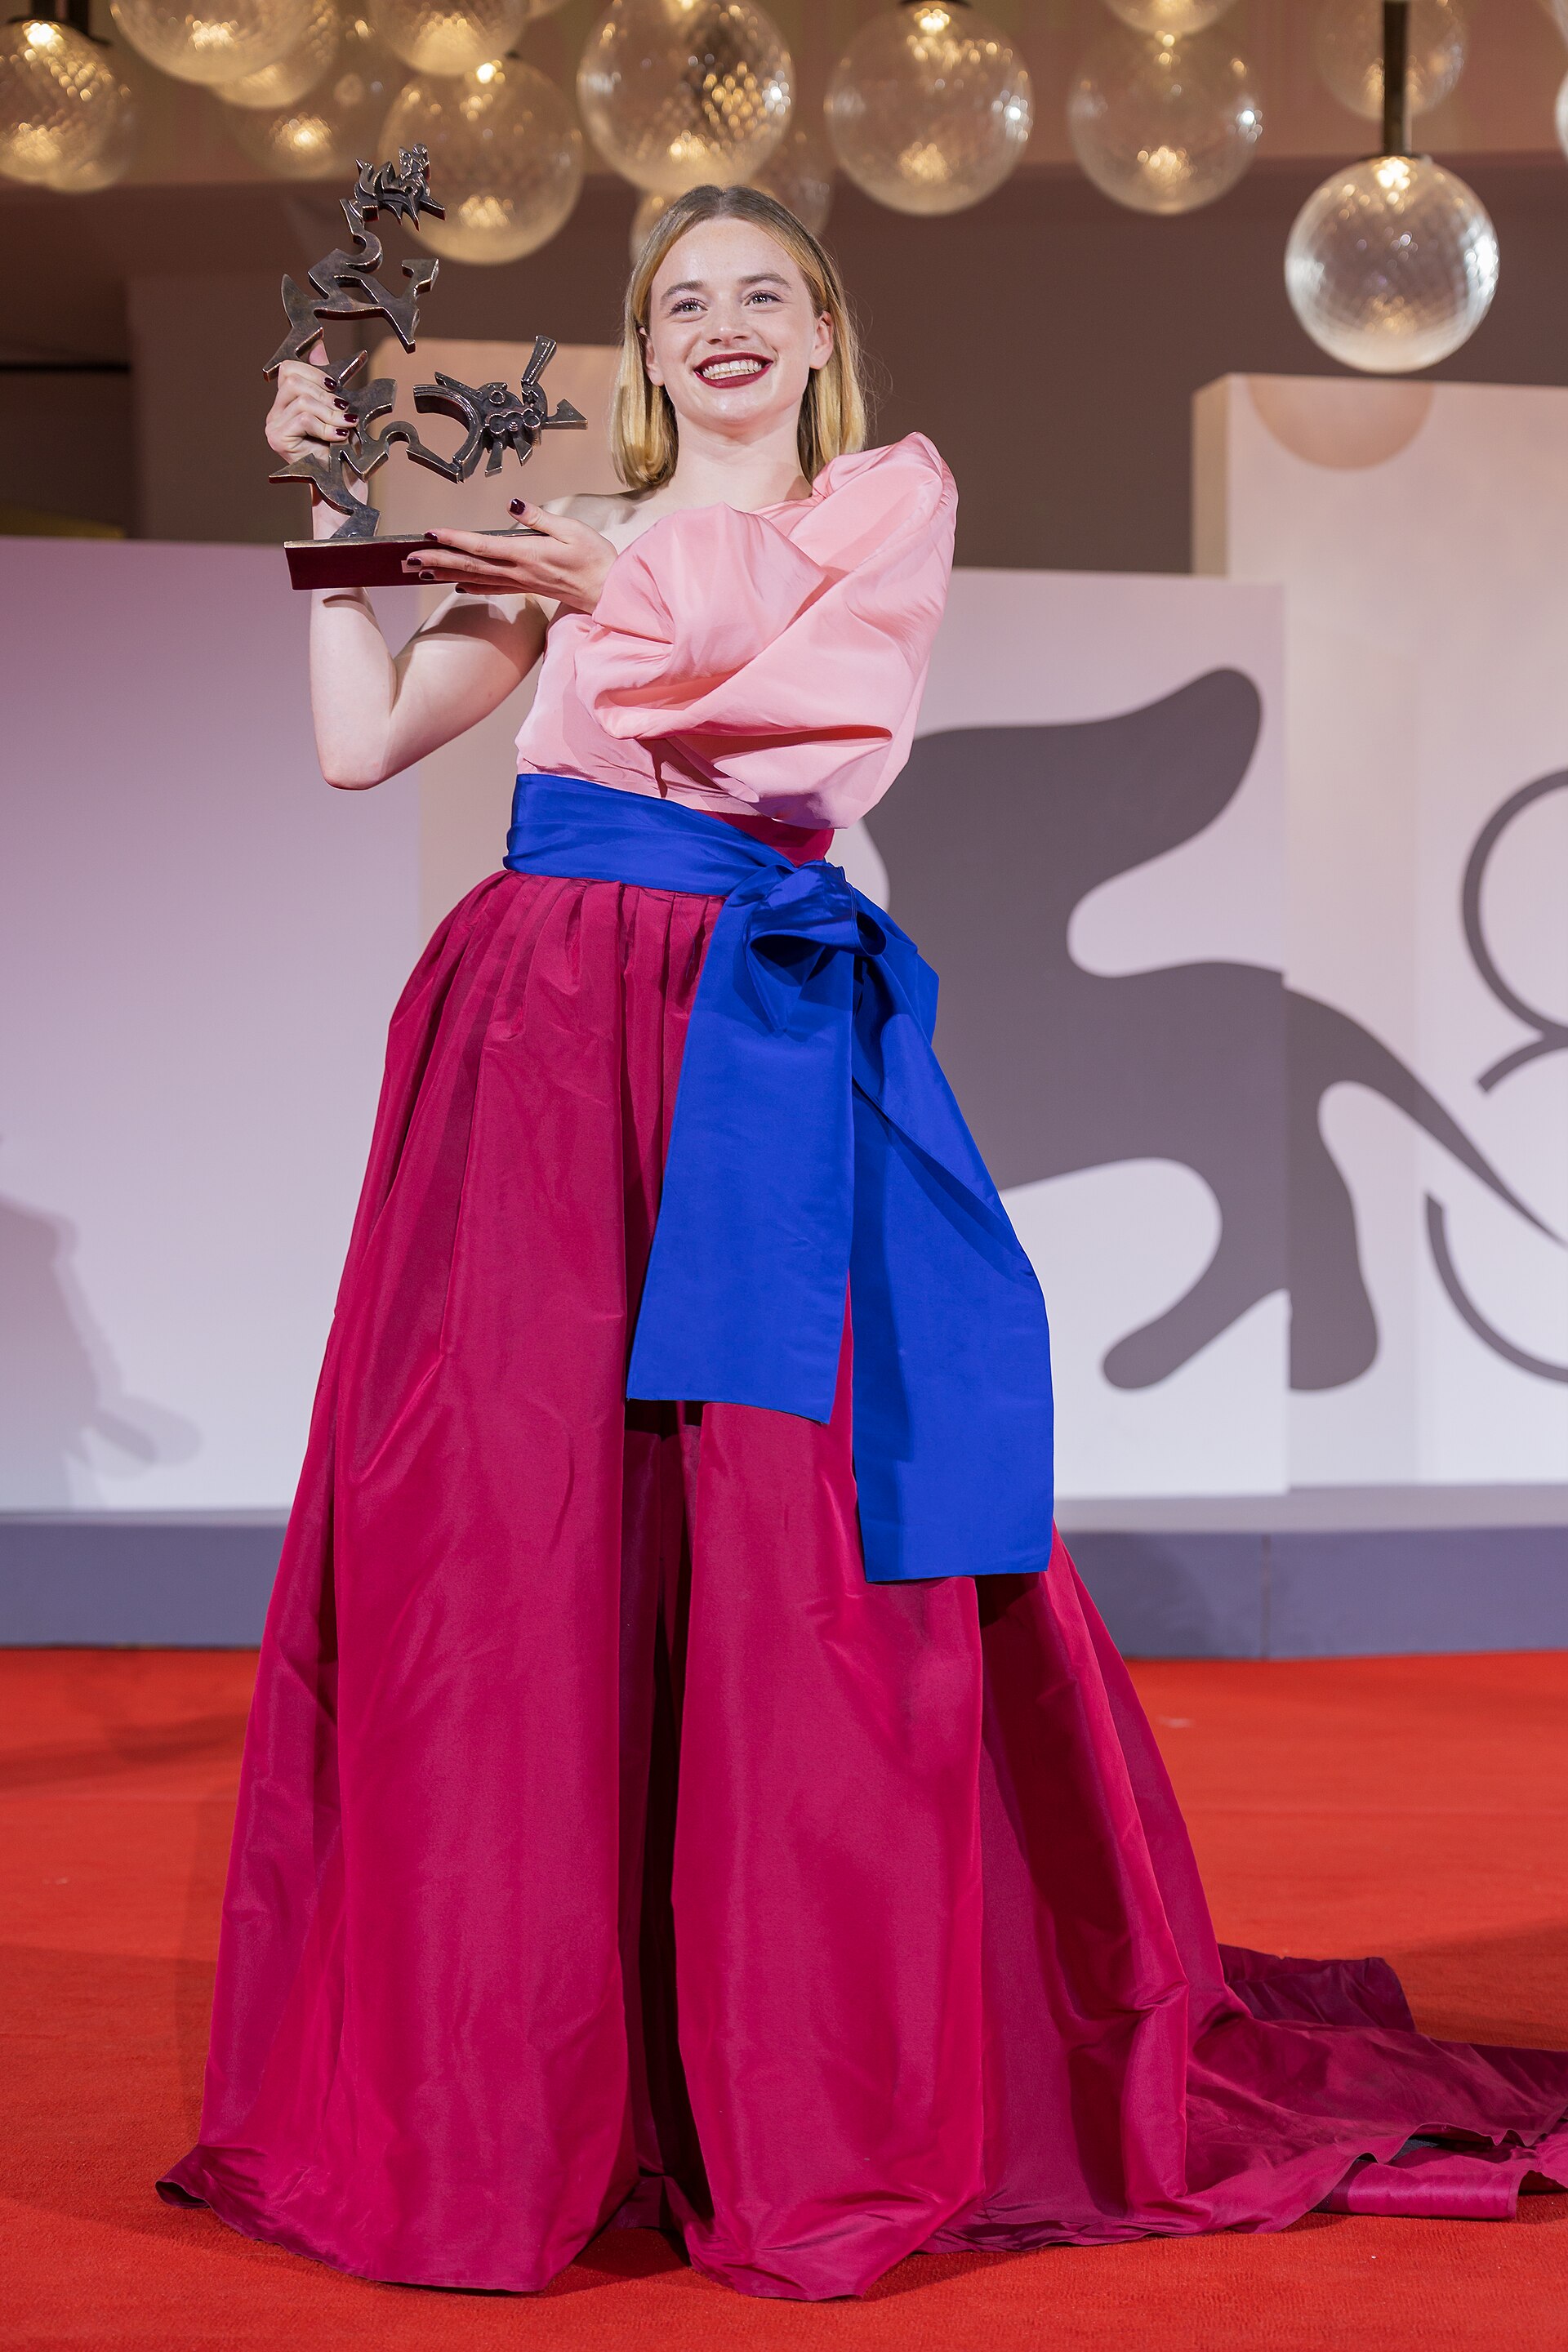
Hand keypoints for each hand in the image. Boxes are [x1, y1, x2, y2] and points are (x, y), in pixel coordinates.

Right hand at [266, 340, 355, 466]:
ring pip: (300, 398)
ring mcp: (273, 427)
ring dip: (329, 412)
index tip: (337, 388)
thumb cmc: (343, 452)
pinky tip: (337, 437)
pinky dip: (325, 426)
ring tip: (344, 427)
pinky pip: (303, 417)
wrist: (344, 487)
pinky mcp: (278, 439)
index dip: (316, 373)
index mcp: (286, 403)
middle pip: (293, 380)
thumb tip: (318, 344)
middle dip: (325, 393)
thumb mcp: (337, 410)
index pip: (290, 369)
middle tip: (345, 412)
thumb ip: (325, 380)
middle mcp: (274, 414)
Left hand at [402, 501, 618, 614]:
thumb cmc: (594, 558)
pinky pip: (490, 589)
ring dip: (445, 574)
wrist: (609, 591)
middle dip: (437, 561)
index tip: (429, 534)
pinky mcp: (524, 588)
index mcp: (526, 554)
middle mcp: (517, 572)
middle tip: (407, 559)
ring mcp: (519, 583)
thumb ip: (539, 517)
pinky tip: (454, 585)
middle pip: (469, 566)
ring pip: (474, 579)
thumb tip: (512, 505)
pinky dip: (469, 586)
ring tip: (419, 571)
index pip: (482, 546)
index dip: (454, 540)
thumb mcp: (571, 529)